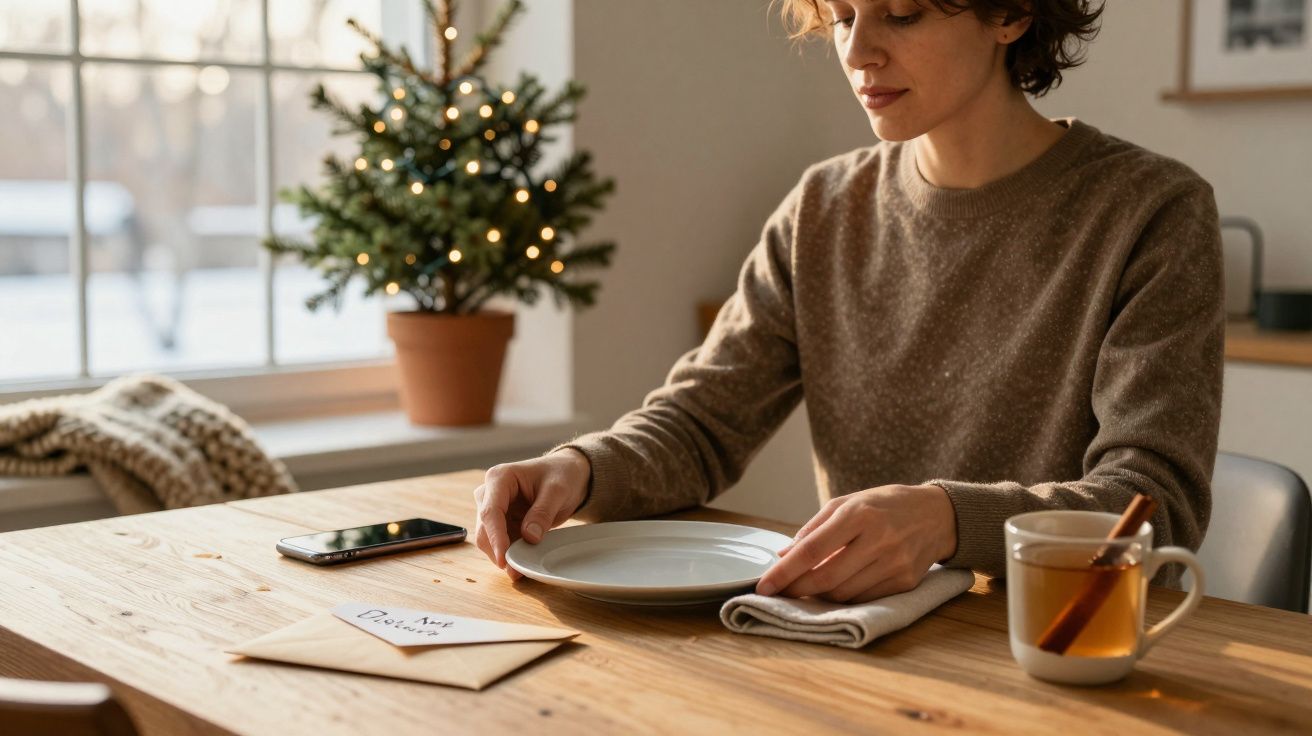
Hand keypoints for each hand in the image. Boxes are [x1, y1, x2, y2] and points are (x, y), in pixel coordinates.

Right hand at [473, 449, 591, 579]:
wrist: (566, 474)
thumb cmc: (561, 475)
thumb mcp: (557, 490)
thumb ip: (543, 512)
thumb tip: (529, 537)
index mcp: (499, 478)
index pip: (491, 511)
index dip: (495, 538)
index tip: (503, 559)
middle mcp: (489, 493)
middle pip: (485, 528)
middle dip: (498, 551)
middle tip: (516, 571)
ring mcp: (494, 509)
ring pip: (488, 539)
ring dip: (503, 555)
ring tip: (521, 570)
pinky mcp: (502, 522)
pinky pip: (500, 543)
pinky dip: (509, 554)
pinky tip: (522, 563)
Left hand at [754, 484, 957, 602]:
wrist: (938, 515)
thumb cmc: (885, 505)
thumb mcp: (848, 503)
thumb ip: (814, 529)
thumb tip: (783, 555)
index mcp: (859, 514)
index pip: (812, 550)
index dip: (784, 571)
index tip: (763, 585)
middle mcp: (878, 539)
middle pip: (826, 578)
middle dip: (797, 589)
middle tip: (781, 591)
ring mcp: (895, 563)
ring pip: (843, 593)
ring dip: (819, 595)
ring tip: (809, 585)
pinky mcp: (905, 582)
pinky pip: (863, 599)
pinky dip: (844, 597)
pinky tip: (836, 587)